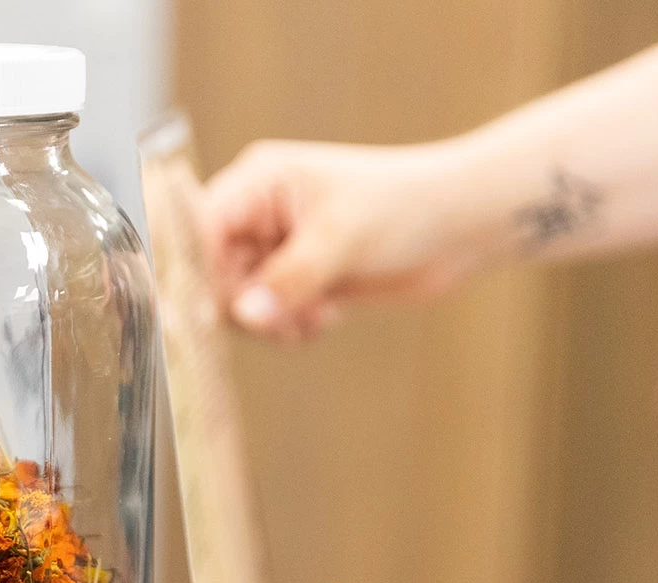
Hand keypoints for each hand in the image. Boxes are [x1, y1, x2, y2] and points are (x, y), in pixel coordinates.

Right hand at [189, 138, 508, 339]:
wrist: (461, 224)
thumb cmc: (405, 208)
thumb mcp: (340, 242)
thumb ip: (287, 280)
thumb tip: (243, 316)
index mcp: (258, 182)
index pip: (200, 230)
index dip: (196, 274)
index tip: (204, 316)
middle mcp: (258, 213)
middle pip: (212, 273)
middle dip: (244, 306)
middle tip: (284, 321)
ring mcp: (277, 246)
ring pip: (240, 300)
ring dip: (271, 321)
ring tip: (312, 317)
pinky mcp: (298, 276)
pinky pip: (268, 314)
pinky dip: (289, 326)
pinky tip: (325, 317)